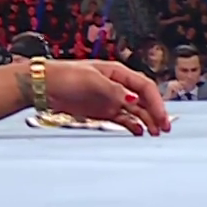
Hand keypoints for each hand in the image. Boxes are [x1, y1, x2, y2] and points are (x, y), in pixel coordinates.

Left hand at [44, 60, 172, 135]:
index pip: (145, 86)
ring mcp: (110, 99)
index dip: (156, 102)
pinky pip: (122, 118)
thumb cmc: (64, 77)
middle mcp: (117, 86)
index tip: (161, 117)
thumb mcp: (91, 81)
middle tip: (164, 129)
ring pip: (136, 110)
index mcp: (117, 73)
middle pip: (144, 99)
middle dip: (156, 113)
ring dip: (147, 121)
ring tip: (154, 133)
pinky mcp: (102, 111)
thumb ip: (114, 91)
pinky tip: (139, 132)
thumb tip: (133, 99)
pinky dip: (132, 125)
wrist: (43, 86)